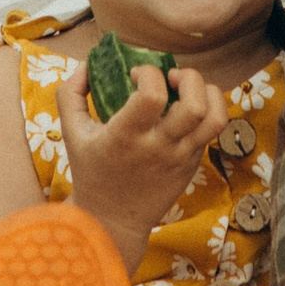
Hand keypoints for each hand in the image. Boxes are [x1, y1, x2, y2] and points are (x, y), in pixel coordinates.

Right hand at [56, 61, 226, 277]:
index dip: (148, 73)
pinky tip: (188, 107)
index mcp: (126, 137)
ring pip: (214, 118)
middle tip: (170, 78)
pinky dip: (208, 109)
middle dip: (188, 77)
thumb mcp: (71, 132)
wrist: (112, 221)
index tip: (136, 76)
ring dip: (206, 92)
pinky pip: (213, 130)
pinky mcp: (192, 164)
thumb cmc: (91, 171)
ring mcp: (180, 157)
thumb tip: (87, 64)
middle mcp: (158, 147)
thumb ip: (70, 93)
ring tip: (186, 90)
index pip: (152, 96)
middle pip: (194, 105)